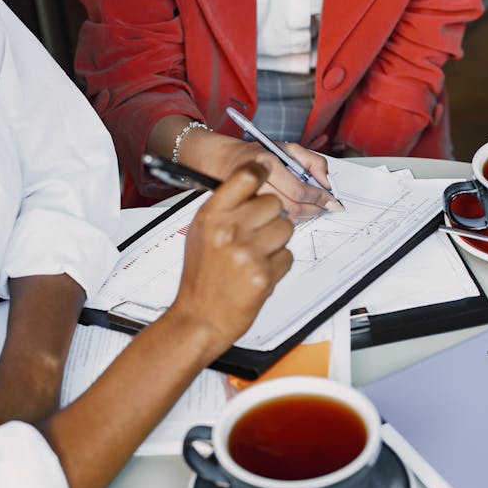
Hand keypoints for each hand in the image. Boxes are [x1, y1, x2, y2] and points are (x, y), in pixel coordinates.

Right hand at [169, 161, 293, 354]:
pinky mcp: (263, 275)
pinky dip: (278, 264)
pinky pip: (288, 256)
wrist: (200, 318)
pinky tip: (258, 272)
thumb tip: (254, 184)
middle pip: (274, 202)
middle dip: (270, 216)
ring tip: (256, 255)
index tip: (265, 170)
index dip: (260, 171)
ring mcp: (247, 253)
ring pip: (286, 228)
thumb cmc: (201, 277)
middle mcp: (229, 231)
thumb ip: (226, 208)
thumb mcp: (201, 233)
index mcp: (211, 216)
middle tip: (257, 232)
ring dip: (277, 241)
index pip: (245, 177)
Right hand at [181, 128, 332, 220]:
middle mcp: (257, 185)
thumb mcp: (288, 148)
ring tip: (311, 207)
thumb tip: (327, 182)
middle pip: (293, 207)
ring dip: (304, 215)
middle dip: (314, 208)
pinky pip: (275, 223)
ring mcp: (249, 202)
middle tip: (325, 206)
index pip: (299, 190)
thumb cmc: (258, 156)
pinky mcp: (246, 215)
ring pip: (284, 218)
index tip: (331, 199)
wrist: (226, 163)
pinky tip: (295, 211)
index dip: (319, 197)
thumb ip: (313, 161)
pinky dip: (291, 220)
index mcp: (266, 164)